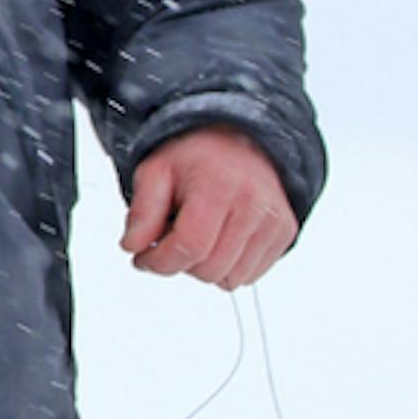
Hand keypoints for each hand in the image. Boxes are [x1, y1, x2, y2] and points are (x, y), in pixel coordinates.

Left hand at [121, 124, 296, 289]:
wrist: (239, 139)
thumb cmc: (197, 156)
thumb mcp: (155, 171)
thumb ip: (142, 211)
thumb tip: (133, 246)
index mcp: (219, 186)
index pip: (189, 246)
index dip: (158, 261)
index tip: (143, 257)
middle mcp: (253, 205)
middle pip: (208, 269)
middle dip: (179, 263)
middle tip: (168, 241)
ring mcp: (274, 221)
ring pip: (230, 279)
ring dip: (204, 267)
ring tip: (196, 236)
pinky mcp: (284, 233)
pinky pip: (250, 276)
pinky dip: (227, 267)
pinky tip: (217, 240)